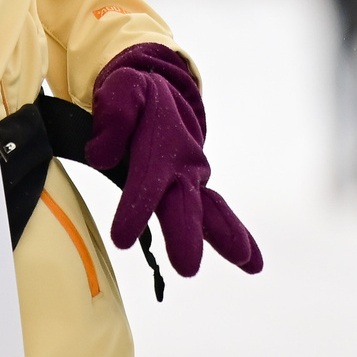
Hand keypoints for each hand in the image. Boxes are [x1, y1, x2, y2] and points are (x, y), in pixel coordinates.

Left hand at [86, 45, 262, 275]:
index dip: (135, 208)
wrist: (157, 90)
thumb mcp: (120, 91)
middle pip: (184, 203)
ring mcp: (191, 179)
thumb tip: (103, 156)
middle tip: (187, 266)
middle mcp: (180, 166)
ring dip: (225, 235)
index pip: (146, 181)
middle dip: (184, 232)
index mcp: (158, 145)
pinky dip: (235, 234)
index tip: (123, 240)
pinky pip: (216, 214)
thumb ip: (114, 117)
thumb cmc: (135, 95)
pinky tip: (252, 261)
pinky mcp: (192, 189)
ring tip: (245, 260)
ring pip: (210, 210)